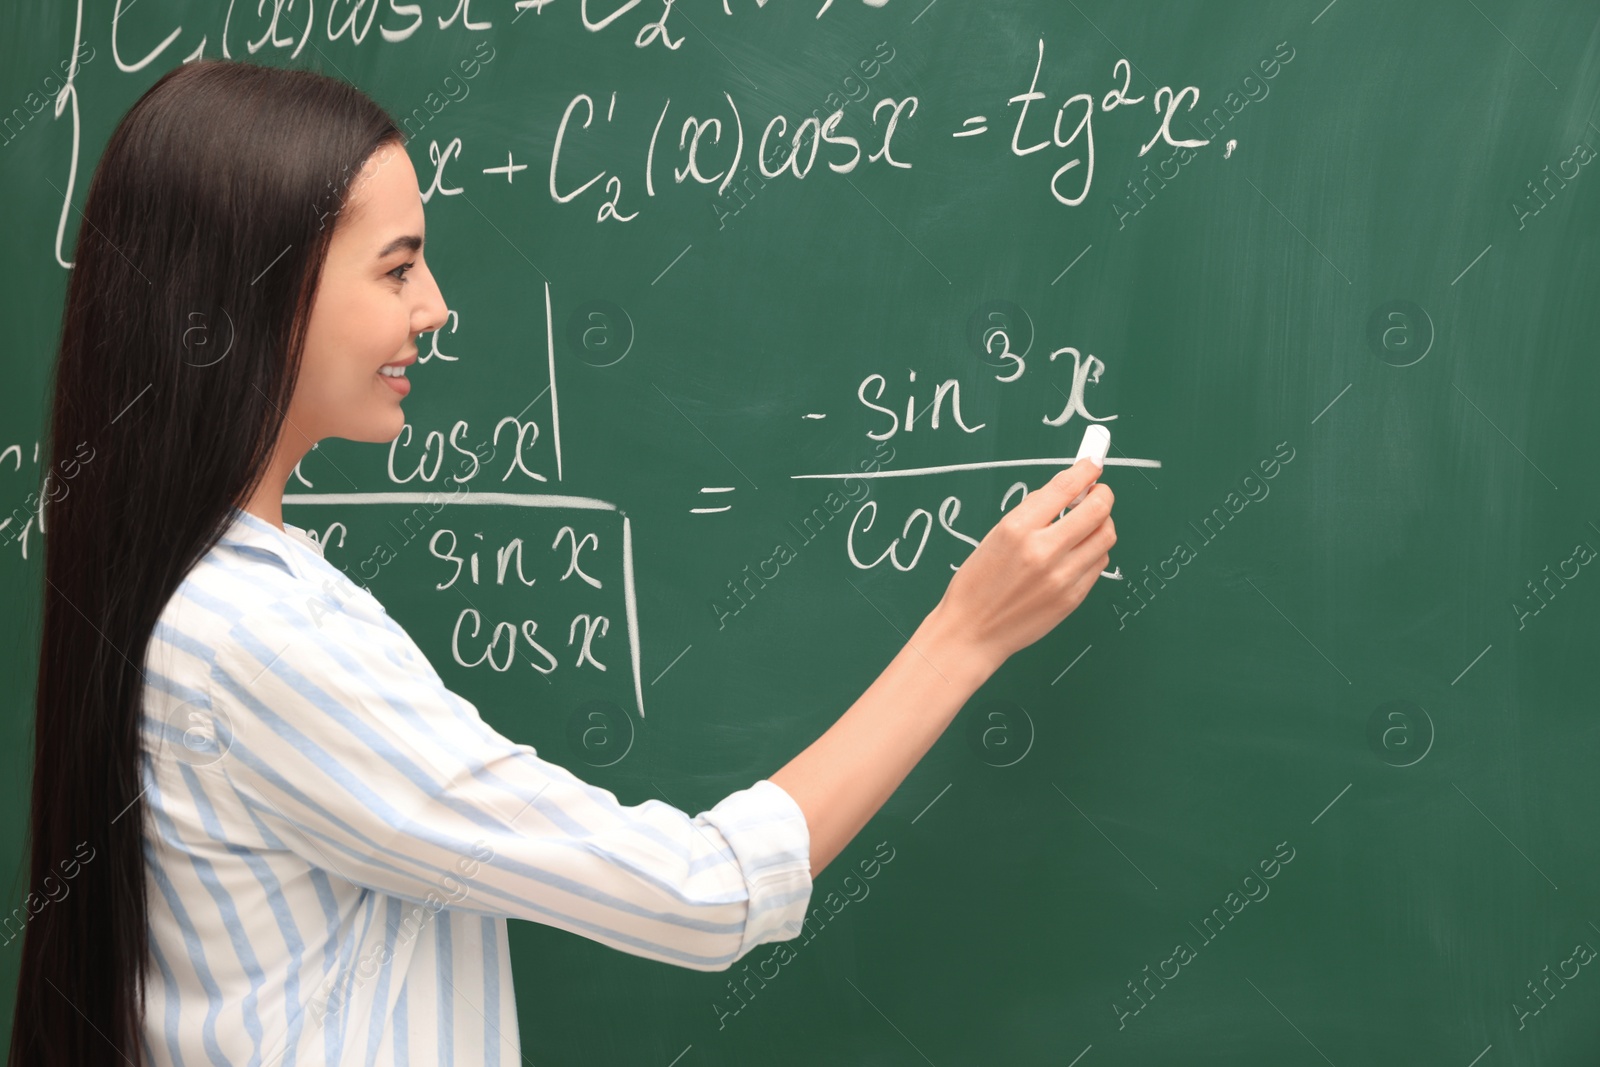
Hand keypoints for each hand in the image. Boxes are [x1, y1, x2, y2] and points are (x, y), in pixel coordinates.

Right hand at [931, 458, 1114, 668]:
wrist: (971, 632)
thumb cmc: (977, 584)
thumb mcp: (995, 537)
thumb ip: (1033, 514)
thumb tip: (1067, 491)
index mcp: (1016, 529)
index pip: (1065, 488)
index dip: (1086, 470)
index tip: (1093, 464)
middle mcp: (1042, 551)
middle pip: (1098, 509)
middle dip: (1103, 494)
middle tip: (1099, 493)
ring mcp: (1061, 577)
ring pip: (1105, 536)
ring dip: (1102, 523)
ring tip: (1089, 525)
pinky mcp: (1072, 597)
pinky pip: (1099, 564)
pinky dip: (1095, 552)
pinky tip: (1079, 552)